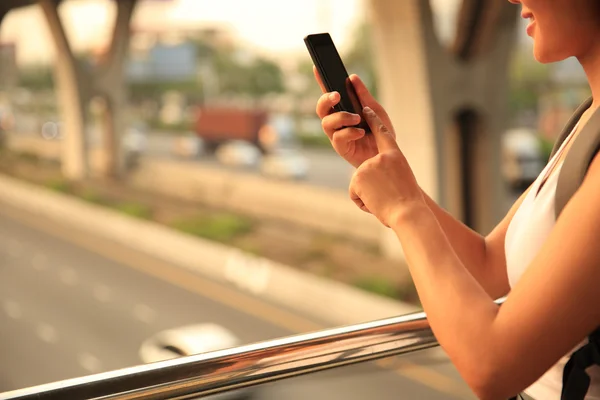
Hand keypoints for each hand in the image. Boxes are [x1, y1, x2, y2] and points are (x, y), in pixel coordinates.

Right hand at [313, 67, 394, 167]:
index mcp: (343, 110)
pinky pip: (337, 138)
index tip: (317, 67)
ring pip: (326, 123)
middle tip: (336, 95)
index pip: (329, 94)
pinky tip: (360, 132)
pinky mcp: (341, 148)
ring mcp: (336, 135)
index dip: (321, 81)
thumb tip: (352, 77)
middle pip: (321, 109)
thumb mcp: (375, 110)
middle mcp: (336, 122)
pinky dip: (349, 132)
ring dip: (341, 117)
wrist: (388, 155)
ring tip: (357, 118)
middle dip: (325, 100)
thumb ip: (364, 96)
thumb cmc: (380, 133)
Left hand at [349, 107, 423, 227]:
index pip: (383, 133)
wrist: (407, 213)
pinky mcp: (358, 178)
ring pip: (360, 184)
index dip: (374, 120)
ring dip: (369, 197)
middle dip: (372, 187)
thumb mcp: (402, 180)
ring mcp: (368, 166)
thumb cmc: (409, 203)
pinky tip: (374, 204)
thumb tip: (372, 176)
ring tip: (383, 200)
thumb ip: (388, 172)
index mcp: (395, 156)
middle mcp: (381, 158)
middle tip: (387, 196)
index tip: (366, 109)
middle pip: (367, 169)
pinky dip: (363, 202)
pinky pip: (354, 194)